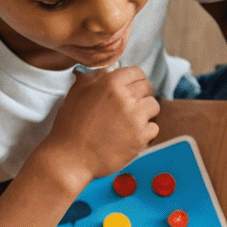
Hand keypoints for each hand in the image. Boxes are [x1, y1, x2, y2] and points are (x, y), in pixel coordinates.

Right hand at [40, 67, 158, 190]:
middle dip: (141, 95)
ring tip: (132, 120)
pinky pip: (154, 128)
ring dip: (146, 112)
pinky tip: (132, 134)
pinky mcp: (141, 137)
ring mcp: (136, 118)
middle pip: (148, 88)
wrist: (73, 155)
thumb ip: (93, 79)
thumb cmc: (71, 124)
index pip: (137, 73)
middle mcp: (125, 98)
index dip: (135, 80)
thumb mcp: (77, 93)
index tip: (132, 88)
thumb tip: (104, 71)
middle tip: (131, 105)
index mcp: (110, 83)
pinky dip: (147, 131)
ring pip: (154, 107)